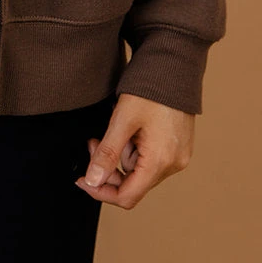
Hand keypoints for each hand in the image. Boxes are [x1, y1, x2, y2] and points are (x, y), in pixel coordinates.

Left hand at [74, 94, 193, 208]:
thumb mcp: (122, 119)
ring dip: (121, 154)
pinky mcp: (178, 147)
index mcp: (160, 160)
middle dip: (109, 167)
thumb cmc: (150, 89)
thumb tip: (92, 181)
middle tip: (93, 142)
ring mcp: (178, 156)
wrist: (175, 66)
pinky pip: (151, 158)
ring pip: (140, 170)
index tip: (82, 179)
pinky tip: (130, 128)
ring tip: (115, 126)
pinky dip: (135, 148)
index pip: (127, 196)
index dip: (101, 192)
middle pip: (133, 184)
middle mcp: (173, 164)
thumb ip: (107, 153)